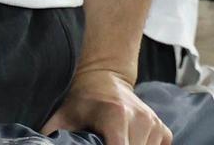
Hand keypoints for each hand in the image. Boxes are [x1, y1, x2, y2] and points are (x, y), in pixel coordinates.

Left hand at [43, 70, 167, 144]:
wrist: (105, 76)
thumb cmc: (82, 101)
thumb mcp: (63, 118)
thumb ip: (52, 137)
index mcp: (115, 115)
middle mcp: (139, 118)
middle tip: (103, 143)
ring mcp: (153, 123)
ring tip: (114, 142)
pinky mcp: (161, 128)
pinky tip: (131, 144)